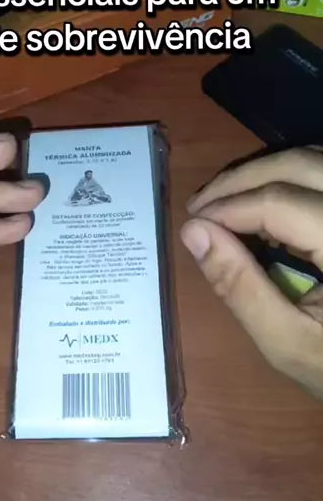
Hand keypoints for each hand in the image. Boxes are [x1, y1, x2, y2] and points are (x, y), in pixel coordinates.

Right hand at [180, 148, 322, 398]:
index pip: (281, 202)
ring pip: (315, 159)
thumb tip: (193, 232)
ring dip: (266, 171)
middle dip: (241, 179)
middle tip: (198, 205)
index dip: (229, 206)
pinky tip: (262, 206)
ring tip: (223, 202)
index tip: (190, 223)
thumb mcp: (286, 341)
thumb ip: (239, 286)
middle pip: (300, 165)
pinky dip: (291, 179)